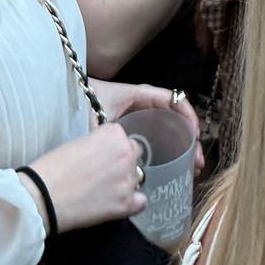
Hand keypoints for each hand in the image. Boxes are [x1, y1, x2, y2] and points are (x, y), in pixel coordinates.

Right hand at [29, 122, 143, 232]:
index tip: (99, 157)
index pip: (123, 138)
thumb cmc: (53, 167)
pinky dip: (132, 202)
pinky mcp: (126, 204)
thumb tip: (108, 152)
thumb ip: (100, 143)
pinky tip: (117, 203)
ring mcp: (128, 180)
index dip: (111, 148)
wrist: (42, 196)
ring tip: (103, 190)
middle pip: (134, 155)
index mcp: (114, 134)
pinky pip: (141, 201)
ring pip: (137, 177)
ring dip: (124, 182)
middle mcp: (126, 153)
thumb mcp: (79, 142)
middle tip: (101, 173)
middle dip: (121, 162)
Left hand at [90, 80, 205, 172]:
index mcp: (141, 95)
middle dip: (190, 140)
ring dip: (183, 149)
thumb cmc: (85, 103)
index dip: (188, 116)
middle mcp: (146, 106)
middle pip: (176, 120)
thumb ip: (115, 131)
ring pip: (170, 132)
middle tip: (197, 162)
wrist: (68, 103)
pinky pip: (159, 140)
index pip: (173, 100)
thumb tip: (132, 153)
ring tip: (192, 170)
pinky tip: (176, 169)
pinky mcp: (137, 132)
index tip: (195, 136)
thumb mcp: (102, 116)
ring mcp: (142, 119)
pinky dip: (171, 152)